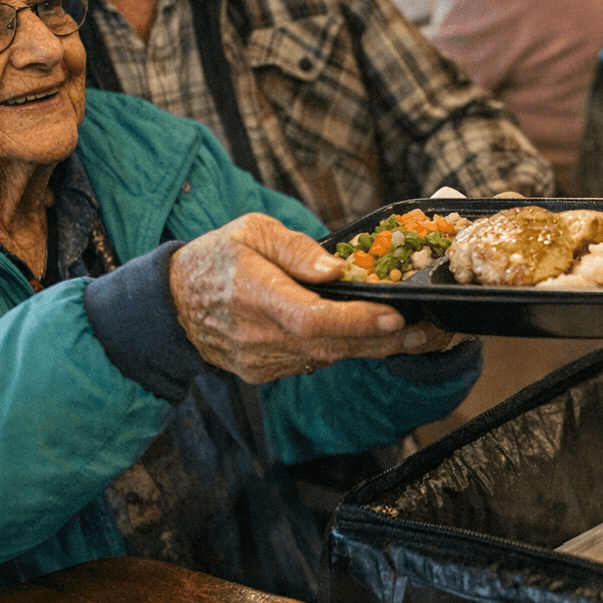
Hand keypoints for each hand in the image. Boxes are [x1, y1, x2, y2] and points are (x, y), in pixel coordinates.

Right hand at [169, 213, 440, 383]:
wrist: (172, 304)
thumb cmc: (217, 257)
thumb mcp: (251, 230)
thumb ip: (294, 248)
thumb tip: (335, 269)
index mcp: (254, 293)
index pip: (311, 318)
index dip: (356, 321)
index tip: (395, 316)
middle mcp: (257, 335)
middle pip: (330, 345)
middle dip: (384, 339)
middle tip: (430, 330)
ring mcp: (260, 360)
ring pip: (328, 357)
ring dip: (373, 348)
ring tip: (419, 334)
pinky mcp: (265, 372)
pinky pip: (313, 362)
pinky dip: (346, 350)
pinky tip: (377, 338)